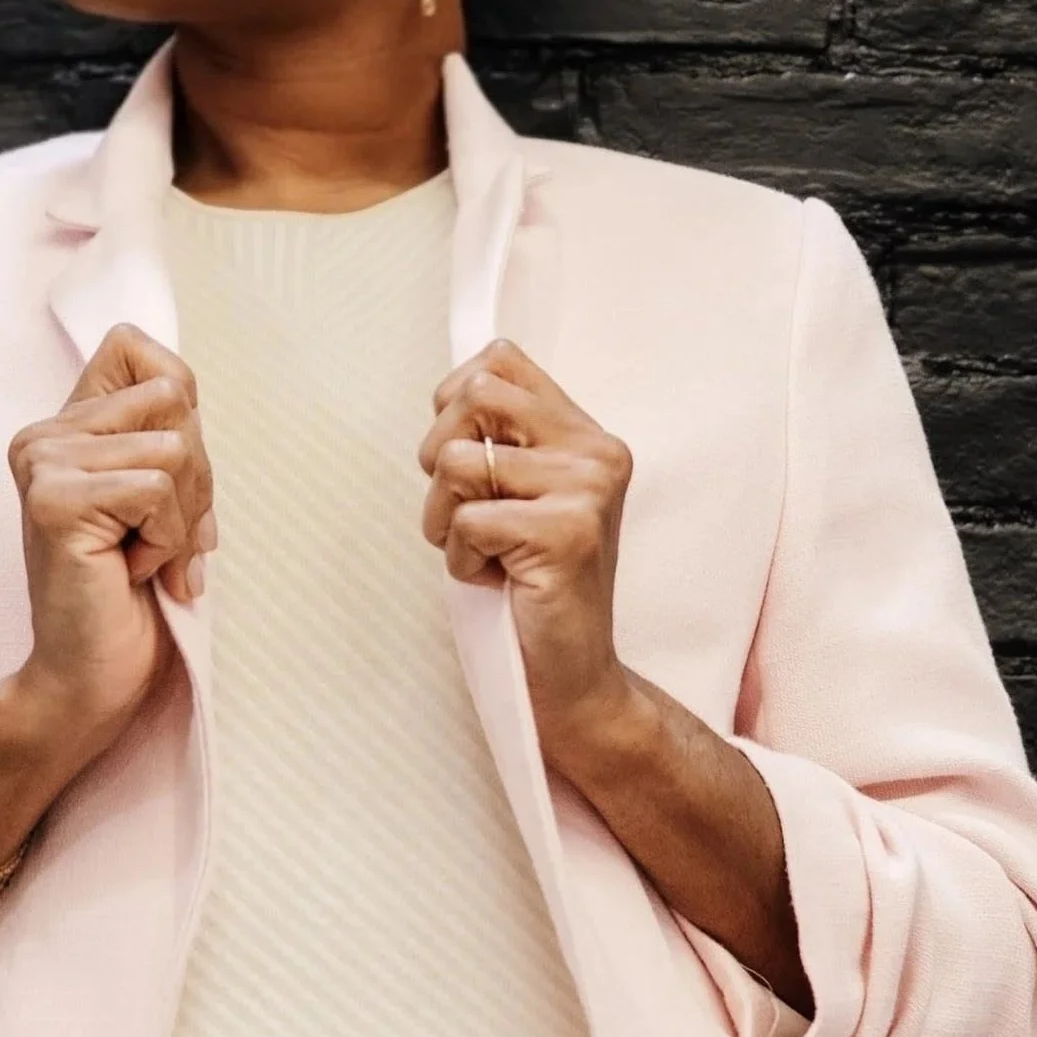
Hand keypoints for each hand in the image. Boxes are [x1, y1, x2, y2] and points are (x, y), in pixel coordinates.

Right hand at [0, 322, 215, 781]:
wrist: (92, 678)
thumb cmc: (132, 595)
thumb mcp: (160, 496)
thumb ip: (163, 434)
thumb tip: (179, 386)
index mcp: (62, 426)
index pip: (135, 346)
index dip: (179, 402)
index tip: (164, 479)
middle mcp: (41, 435)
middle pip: (173, 398)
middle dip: (196, 477)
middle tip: (162, 539)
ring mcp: (42, 463)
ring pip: (174, 447)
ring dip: (182, 518)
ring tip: (144, 558)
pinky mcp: (54, 499)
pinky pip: (158, 489)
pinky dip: (166, 540)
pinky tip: (131, 571)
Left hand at [418, 336, 641, 778]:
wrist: (571, 677)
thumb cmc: (528, 585)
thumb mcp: (517, 495)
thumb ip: (500, 437)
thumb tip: (452, 386)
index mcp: (587, 434)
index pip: (501, 359)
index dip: (454, 401)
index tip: (463, 460)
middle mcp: (598, 452)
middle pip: (475, 393)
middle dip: (439, 456)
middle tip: (464, 511)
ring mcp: (588, 491)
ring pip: (457, 460)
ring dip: (445, 518)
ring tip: (485, 553)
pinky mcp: (568, 534)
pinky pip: (467, 519)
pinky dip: (461, 557)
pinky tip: (498, 580)